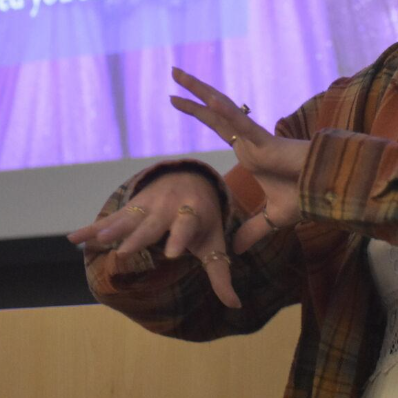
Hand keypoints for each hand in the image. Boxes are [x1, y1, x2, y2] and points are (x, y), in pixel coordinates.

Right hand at [68, 170, 240, 308]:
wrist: (192, 180)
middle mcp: (170, 207)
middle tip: (126, 251)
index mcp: (193, 215)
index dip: (181, 237)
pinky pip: (111, 217)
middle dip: (140, 236)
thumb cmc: (204, 220)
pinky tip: (73, 239)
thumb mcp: (214, 242)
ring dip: (113, 228)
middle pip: (153, 224)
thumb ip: (221, 273)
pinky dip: (93, 228)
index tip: (175, 252)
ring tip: (98, 241)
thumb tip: (235, 305)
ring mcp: (148, 205)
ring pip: (129, 218)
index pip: (188, 226)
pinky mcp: (132, 206)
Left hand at [169, 67, 310, 254]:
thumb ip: (252, 231)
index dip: (197, 111)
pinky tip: (209, 100)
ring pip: (223, 110)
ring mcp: (256, 140)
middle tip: (174, 71)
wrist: (328, 192)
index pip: (217, 125)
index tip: (174, 100)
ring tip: (179, 74)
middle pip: (215, 110)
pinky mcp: (267, 144)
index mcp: (249, 151)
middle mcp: (249, 140)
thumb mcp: (271, 219)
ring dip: (201, 92)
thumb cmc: (306, 197)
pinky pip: (243, 125)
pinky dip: (227, 113)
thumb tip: (236, 250)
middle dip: (193, 91)